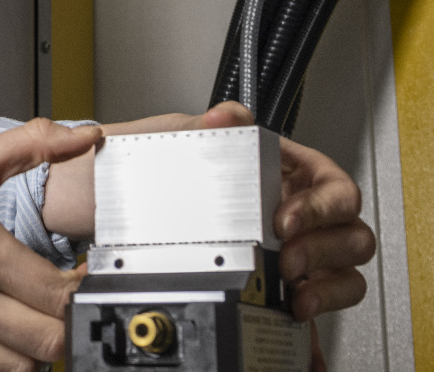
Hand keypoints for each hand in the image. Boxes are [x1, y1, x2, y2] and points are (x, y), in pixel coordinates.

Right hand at [0, 119, 102, 371]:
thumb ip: (33, 145)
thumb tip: (84, 136)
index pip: (57, 295)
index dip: (80, 292)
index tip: (79, 283)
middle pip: (46, 342)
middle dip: (62, 326)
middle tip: (56, 309)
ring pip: (13, 369)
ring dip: (27, 350)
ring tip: (21, 323)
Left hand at [43, 102, 374, 321]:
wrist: (85, 204)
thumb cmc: (130, 169)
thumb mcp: (169, 135)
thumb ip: (207, 123)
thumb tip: (228, 117)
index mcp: (278, 170)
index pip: (332, 183)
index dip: (323, 204)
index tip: (287, 218)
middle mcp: (287, 213)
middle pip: (348, 232)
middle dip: (326, 248)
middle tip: (287, 258)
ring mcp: (282, 255)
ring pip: (341, 271)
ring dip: (327, 283)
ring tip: (293, 292)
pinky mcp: (268, 291)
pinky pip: (310, 307)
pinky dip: (314, 317)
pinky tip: (295, 316)